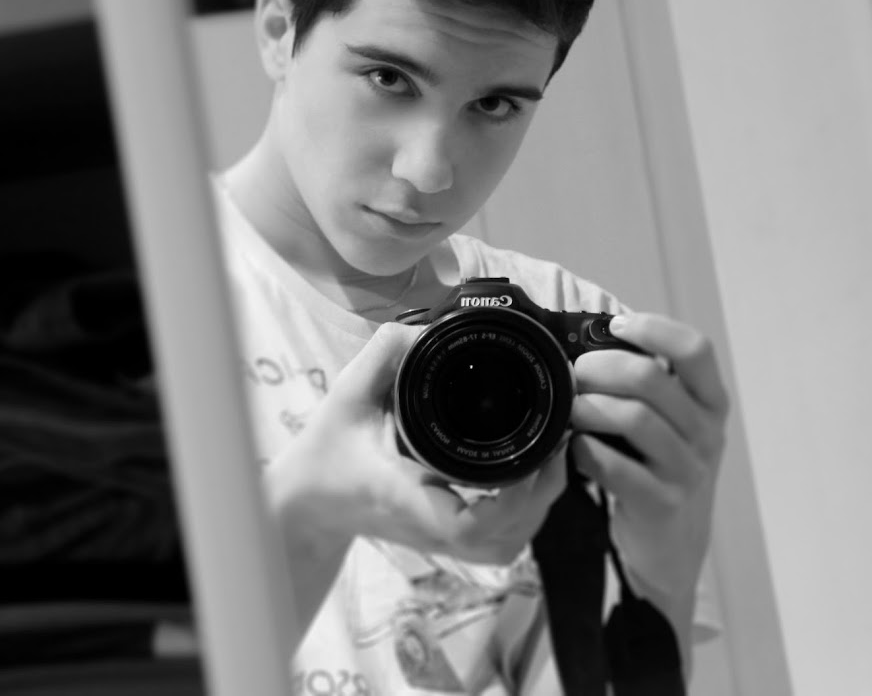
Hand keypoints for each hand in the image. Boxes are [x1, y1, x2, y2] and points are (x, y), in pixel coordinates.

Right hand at [267, 322, 567, 565]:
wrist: (309, 502)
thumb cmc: (327, 449)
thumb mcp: (346, 394)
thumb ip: (382, 355)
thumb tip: (426, 331)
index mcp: (405, 494)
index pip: (465, 523)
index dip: (510, 500)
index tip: (531, 459)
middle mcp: (428, 525)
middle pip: (502, 540)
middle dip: (540, 495)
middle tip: (556, 440)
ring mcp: (439, 539)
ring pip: (505, 547)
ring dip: (537, 508)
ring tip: (550, 457)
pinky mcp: (445, 540)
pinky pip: (498, 545)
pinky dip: (524, 518)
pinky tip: (531, 480)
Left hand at [569, 312, 728, 619]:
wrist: (673, 546)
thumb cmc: (660, 468)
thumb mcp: (672, 423)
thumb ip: (647, 385)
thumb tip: (589, 341)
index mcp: (710, 402)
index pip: (695, 349)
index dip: (654, 328)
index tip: (617, 326)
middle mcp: (706, 432)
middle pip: (650, 378)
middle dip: (599, 367)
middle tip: (575, 373)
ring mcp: (687, 469)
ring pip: (633, 418)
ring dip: (589, 407)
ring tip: (570, 409)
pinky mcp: (662, 503)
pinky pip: (616, 467)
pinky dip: (587, 451)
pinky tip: (576, 447)